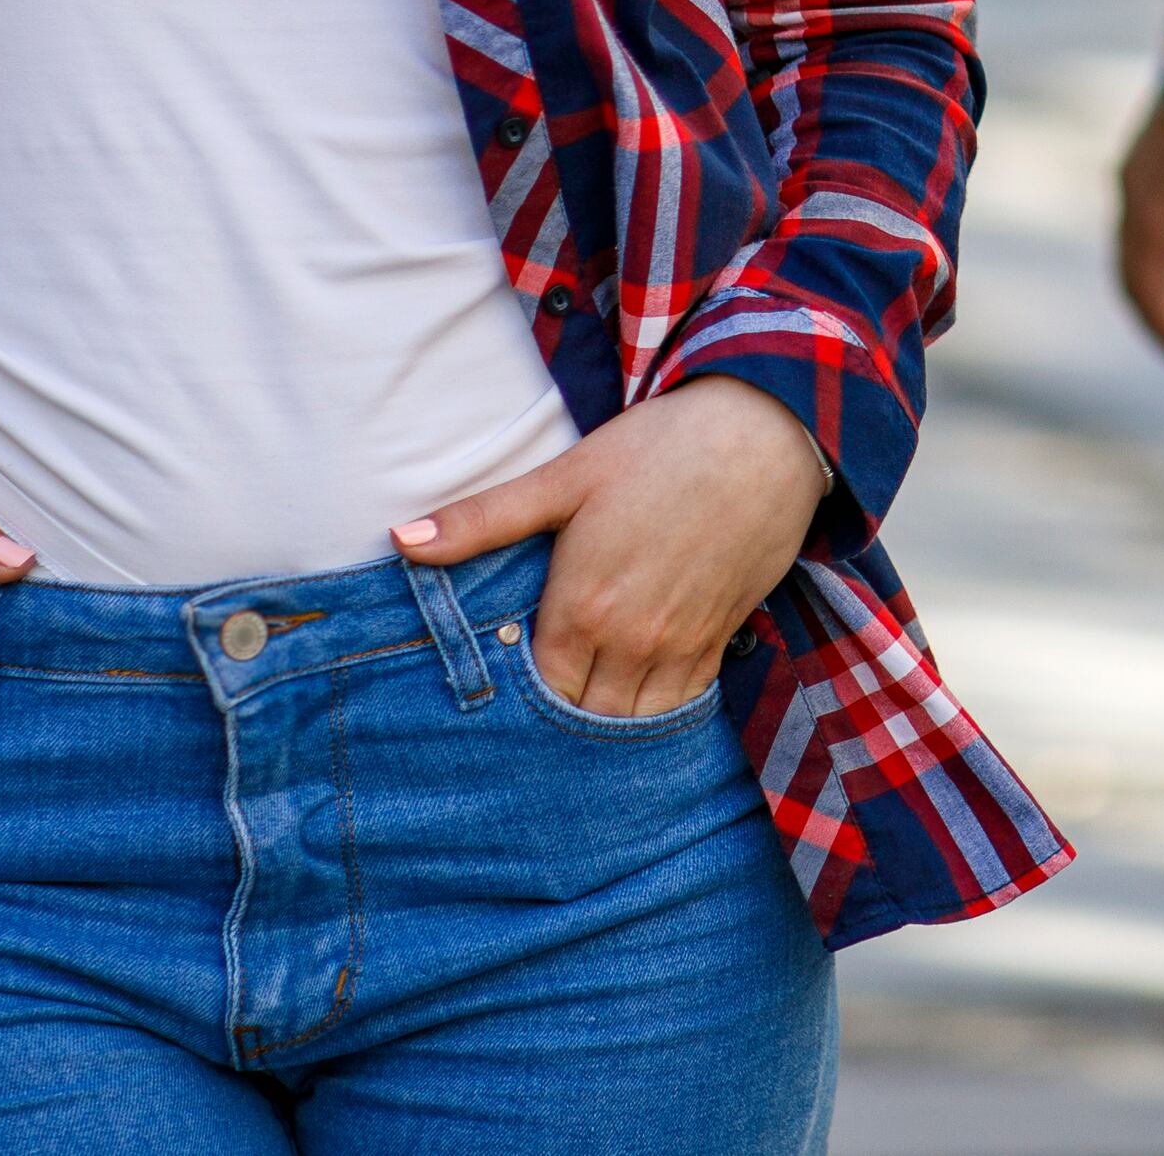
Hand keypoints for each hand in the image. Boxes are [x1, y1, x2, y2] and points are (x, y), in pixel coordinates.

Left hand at [394, 381, 827, 718]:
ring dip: (608, 728)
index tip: (502, 703)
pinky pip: (682, 705)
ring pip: (633, 722)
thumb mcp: (565, 477)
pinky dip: (657, 714)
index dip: (518, 703)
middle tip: (537, 725)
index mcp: (581, 606)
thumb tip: (401, 539)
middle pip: (583, 719)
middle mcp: (630, 639)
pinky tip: (637, 705)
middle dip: (560, 726)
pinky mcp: (719, 638)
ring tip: (582, 728)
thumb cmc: (657, 449)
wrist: (762, 435)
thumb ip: (483, 519)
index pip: (538, 691)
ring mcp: (679, 645)